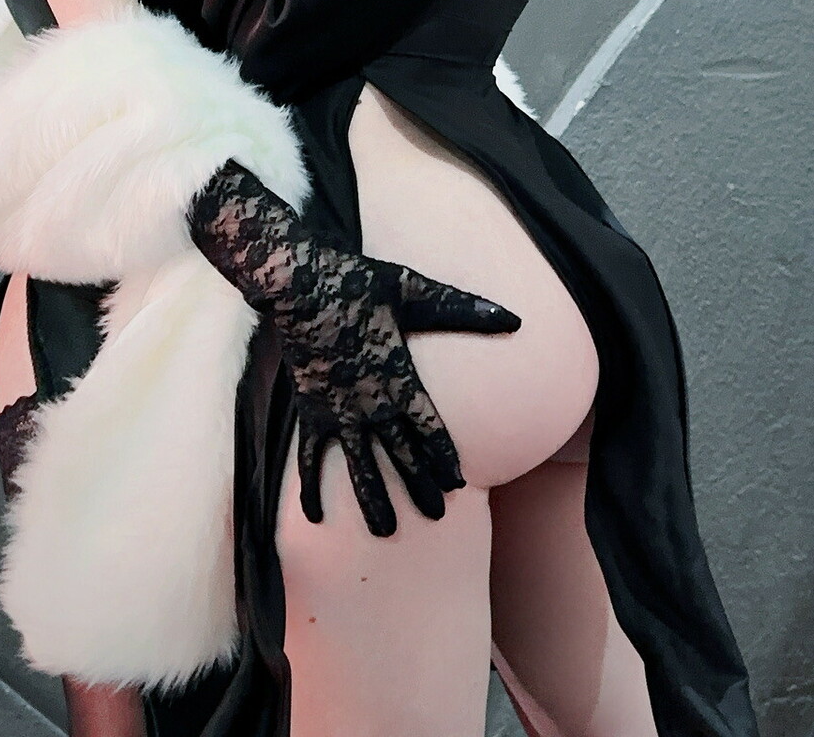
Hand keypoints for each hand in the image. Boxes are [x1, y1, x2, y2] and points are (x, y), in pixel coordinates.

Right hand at [187, 160, 521, 535]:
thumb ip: (463, 309)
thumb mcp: (416, 291)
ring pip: (359, 466)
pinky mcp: (309, 410)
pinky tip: (315, 516)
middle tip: (435, 515)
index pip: (430, 429)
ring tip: (385, 530)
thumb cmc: (360, 283)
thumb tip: (514, 318)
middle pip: (401, 454)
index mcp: (399, 378)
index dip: (444, 457)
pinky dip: (310, 487)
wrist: (299, 282)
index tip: (457, 483)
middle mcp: (371, 403)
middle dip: (419, 486)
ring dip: (373, 499)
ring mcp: (337, 410)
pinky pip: (310, 457)